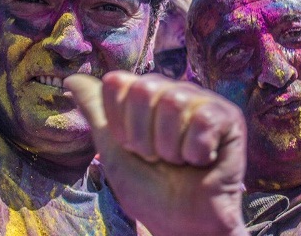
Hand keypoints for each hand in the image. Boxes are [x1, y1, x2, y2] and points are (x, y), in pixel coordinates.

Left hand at [64, 71, 247, 235]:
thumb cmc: (150, 191)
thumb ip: (96, 111)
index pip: (118, 83)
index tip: (133, 148)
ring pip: (174, 103)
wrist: (182, 225)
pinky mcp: (229, 118)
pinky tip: (203, 161)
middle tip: (158, 158)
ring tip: (180, 161)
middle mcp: (175, 91)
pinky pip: (203, 120)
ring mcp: (203, 102)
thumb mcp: (113, 151)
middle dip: (143, 137)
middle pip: (144, 90)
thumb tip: (71, 79)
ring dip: (170, 148)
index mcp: (147, 94)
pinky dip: (197, 151)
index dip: (120, 124)